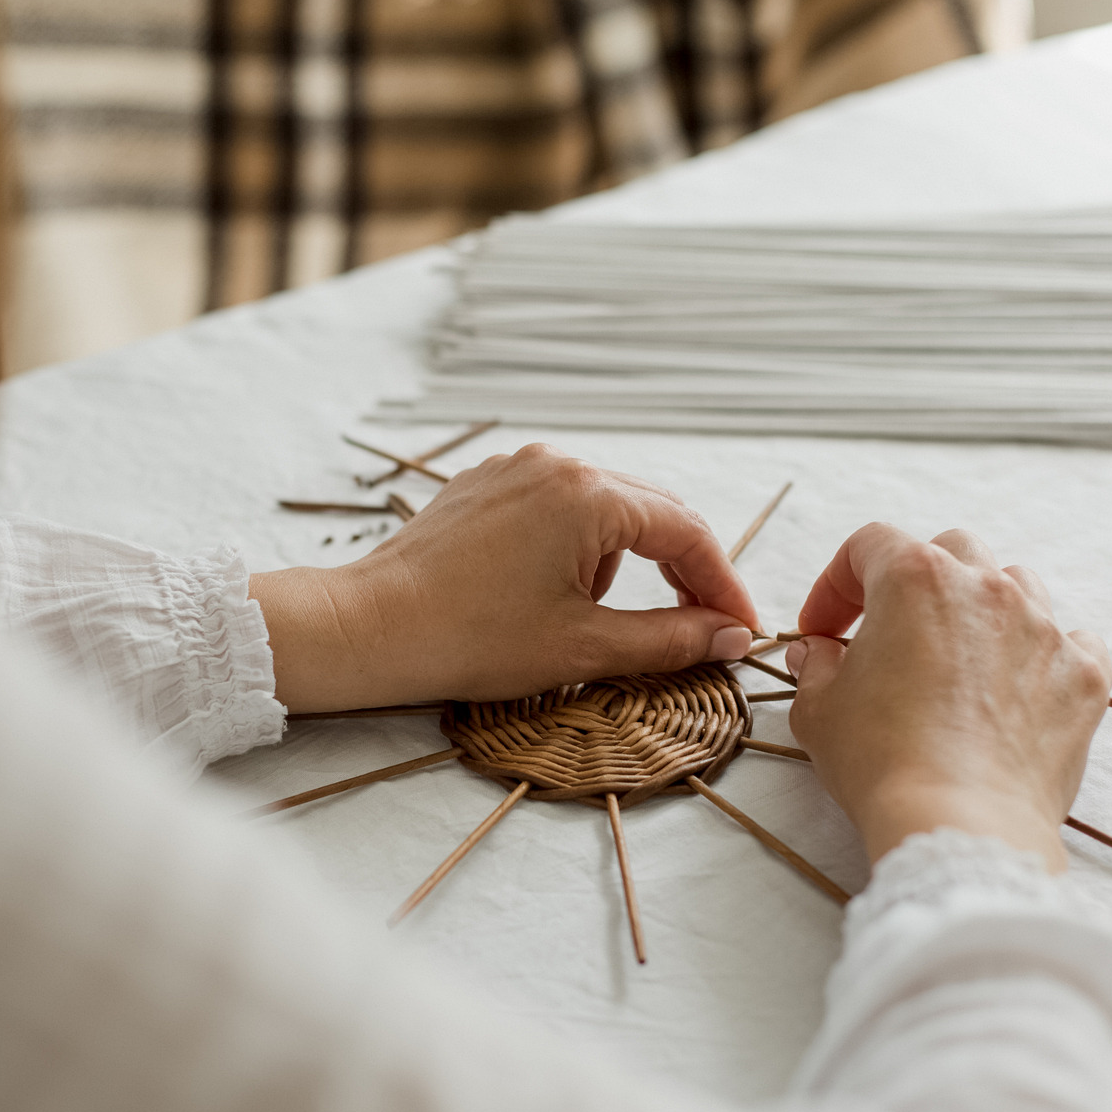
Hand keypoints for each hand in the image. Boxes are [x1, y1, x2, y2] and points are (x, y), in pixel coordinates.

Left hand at [251, 445, 758, 711]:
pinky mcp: (486, 486)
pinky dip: (575, 552)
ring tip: (587, 624)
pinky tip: (548, 597)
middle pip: (650, 513)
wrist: (368, 629)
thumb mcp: (583, 648)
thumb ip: (669, 640)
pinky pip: (556, 511)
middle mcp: (556, 463)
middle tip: (705, 629)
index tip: (743, 632)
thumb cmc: (470, 639)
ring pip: (603, 513)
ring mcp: (516, 468)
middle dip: (681, 573)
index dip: (722, 586)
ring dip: (619, 566)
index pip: (686, 533)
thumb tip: (731, 638)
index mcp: (587, 494)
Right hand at [783, 524, 1110, 869]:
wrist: (961, 823)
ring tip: (958, 655)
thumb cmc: (882, 763)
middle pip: (950, 551)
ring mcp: (1043, 628)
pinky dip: (1043, 654)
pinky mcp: (1083, 675)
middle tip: (889, 633)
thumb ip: (817, 667)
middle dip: (913, 583)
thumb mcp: (820, 711)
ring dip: (982, 608)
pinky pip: (1073, 640)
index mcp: (914, 579)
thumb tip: (818, 652)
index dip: (835, 584)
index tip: (823, 630)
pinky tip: (1019, 686)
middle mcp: (986, 587)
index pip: (869, 546)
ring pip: (1015, 584)